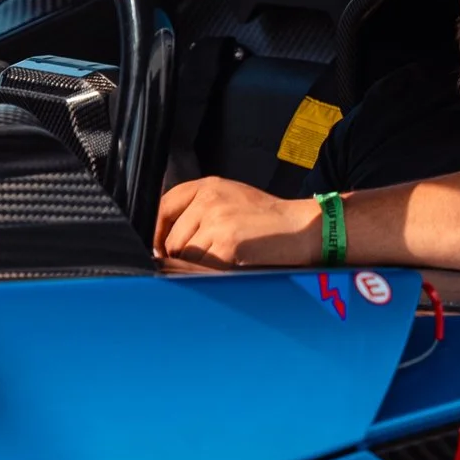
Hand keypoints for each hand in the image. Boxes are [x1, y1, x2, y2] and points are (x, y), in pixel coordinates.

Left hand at [153, 175, 321, 267]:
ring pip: (184, 256)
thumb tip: (163, 241)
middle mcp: (208, 199)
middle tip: (207, 259)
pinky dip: (212, 274)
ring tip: (224, 261)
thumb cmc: (268, 220)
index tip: (161, 249)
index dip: (157, 233)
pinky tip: (232, 266)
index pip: (163, 207)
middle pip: (171, 239)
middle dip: (182, 256)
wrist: (303, 228)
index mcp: (207, 186)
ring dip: (197, 267)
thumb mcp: (230, 199)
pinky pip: (202, 268)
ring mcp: (217, 220)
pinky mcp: (227, 244)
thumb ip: (198, 210)